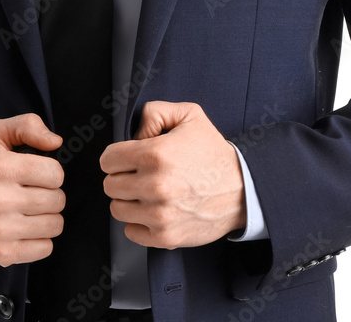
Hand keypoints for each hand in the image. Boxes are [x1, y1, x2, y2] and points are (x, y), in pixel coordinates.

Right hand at [0, 113, 63, 266]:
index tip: (37, 174)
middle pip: (57, 200)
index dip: (51, 172)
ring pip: (55, 225)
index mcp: (0, 168)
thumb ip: (28, 126)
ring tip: (29, 210)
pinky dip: (40, 239)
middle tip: (32, 192)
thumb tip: (56, 142)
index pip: (55, 173)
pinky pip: (45, 248)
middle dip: (51, 194)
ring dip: (47, 217)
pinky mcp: (1, 253)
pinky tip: (25, 229)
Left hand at [100, 100, 246, 248]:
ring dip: (129, 200)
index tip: (127, 158)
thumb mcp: (189, 115)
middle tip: (140, 174)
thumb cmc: (213, 153)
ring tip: (147, 192)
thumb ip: (155, 112)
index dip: (116, 156)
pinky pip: (130, 232)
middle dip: (122, 176)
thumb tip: (134, 133)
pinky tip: (154, 210)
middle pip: (110, 185)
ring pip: (117, 209)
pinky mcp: (166, 237)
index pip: (108, 160)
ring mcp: (160, 215)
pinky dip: (138, 222)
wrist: (242, 189)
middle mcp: (155, 186)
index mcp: (156, 154)